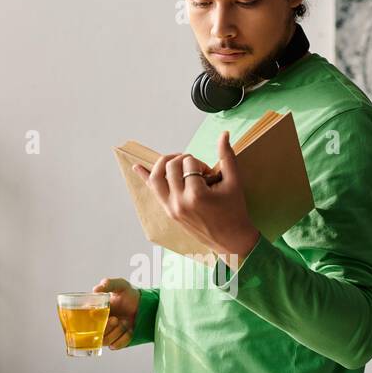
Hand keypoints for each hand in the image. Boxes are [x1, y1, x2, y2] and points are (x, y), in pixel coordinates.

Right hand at [93, 277, 139, 349]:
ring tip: (124, 322)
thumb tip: (95, 290)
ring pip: (105, 341)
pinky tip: (130, 330)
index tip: (98, 316)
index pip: (84, 321)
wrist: (143, 305)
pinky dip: (124, 339)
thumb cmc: (129, 295)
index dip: (89, 322)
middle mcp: (99, 324)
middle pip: (93, 334)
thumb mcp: (120, 285)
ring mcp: (107, 334)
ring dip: (116, 333)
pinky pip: (116, 346)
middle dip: (106, 328)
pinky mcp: (116, 341)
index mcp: (95, 312)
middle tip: (116, 319)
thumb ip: (109, 284)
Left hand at [132, 130, 260, 260]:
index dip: (201, 163)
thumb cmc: (234, 210)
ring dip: (164, 163)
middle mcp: (179, 202)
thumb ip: (227, 156)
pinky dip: (145, 177)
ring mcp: (171, 208)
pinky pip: (154, 191)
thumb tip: (224, 133)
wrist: (231, 239)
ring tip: (176, 161)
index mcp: (196, 195)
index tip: (211, 173)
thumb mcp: (234, 182)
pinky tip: (136, 166)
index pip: (190, 163)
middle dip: (185, 161)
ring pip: (157, 177)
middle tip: (198, 170)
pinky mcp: (169, 212)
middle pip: (172, 166)